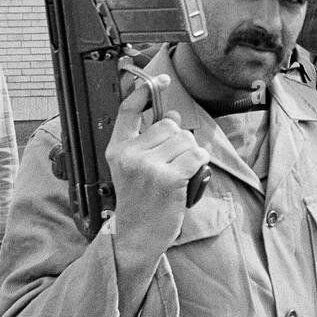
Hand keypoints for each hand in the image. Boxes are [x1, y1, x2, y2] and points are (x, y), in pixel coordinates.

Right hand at [106, 75, 211, 250]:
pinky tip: (189, 178)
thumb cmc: (139, 204)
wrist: (137, 237)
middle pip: (169, 124)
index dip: (144, 91)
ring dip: (190, 154)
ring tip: (178, 174)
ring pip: (185, 139)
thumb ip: (149, 141)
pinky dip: (200, 164)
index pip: (128, 111)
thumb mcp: (133, 169)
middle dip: (178, 140)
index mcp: (117, 150)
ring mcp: (149, 166)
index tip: (160, 79)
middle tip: (171, 164)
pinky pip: (196, 155)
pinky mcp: (169, 178)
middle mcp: (130, 155)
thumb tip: (172, 115)